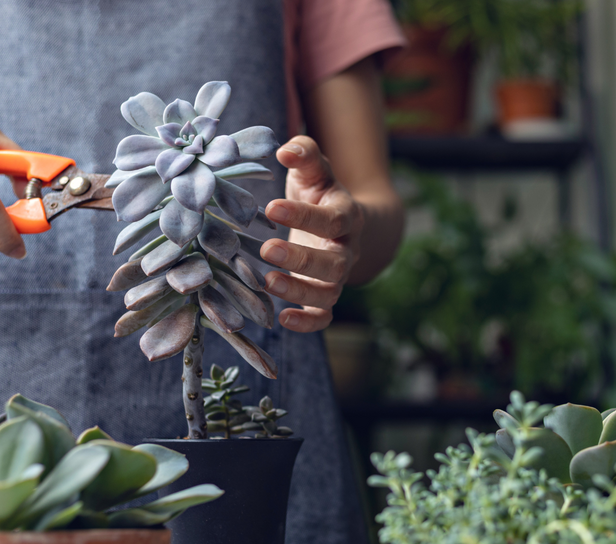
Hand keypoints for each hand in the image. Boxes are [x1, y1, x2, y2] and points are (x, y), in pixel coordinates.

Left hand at [260, 136, 363, 332]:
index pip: (332, 219)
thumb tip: (285, 148)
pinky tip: (282, 319)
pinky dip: (307, 322)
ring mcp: (338, 276)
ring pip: (330, 291)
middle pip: (335, 261)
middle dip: (302, 259)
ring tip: (268, 283)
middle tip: (268, 251)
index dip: (304, 216)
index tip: (271, 208)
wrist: (342, 223)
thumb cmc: (319, 193)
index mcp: (346, 215)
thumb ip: (304, 155)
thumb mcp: (314, 171)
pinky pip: (324, 316)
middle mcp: (347, 249)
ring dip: (300, 291)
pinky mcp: (326, 296)